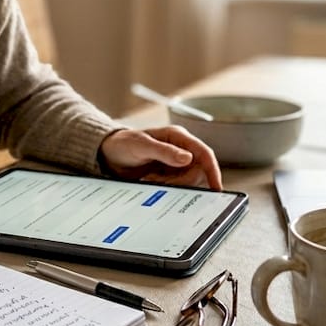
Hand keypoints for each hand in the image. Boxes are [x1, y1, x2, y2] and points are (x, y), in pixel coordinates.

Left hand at [98, 126, 222, 189]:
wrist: (109, 155)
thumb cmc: (124, 144)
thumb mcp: (141, 145)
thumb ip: (164, 151)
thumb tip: (188, 158)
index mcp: (178, 137)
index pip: (204, 153)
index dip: (213, 170)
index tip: (216, 187)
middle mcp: (181, 150)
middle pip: (198, 171)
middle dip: (181, 180)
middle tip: (157, 180)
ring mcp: (176, 163)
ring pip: (188, 181)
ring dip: (172, 185)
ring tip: (150, 179)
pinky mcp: (170, 175)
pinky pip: (178, 186)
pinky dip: (166, 188)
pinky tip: (151, 182)